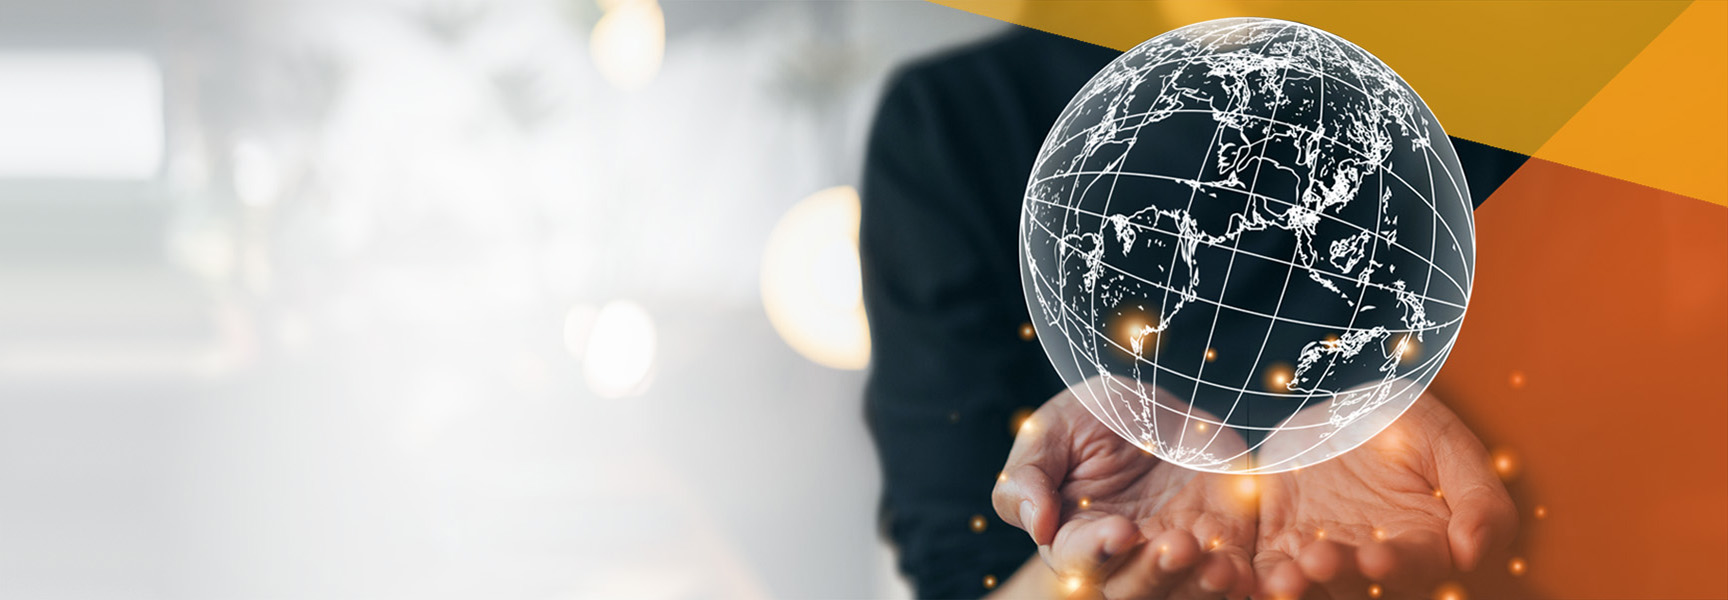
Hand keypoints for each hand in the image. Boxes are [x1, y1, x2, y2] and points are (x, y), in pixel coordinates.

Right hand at [992, 382, 1256, 598]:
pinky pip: (1232, 581)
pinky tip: (1245, 572)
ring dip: (1200, 588)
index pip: (1080, 558)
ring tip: (1217, 566)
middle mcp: (1125, 560)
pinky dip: (1239, 585)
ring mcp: (1176, 558)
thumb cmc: (1096, 419)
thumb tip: (1033, 524)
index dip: (1098, 550)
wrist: (1163, 411)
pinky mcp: (1223, 551)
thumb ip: (1029, 475)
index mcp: (1073, 537)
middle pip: (1132, 589)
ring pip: (1183, 593)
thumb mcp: (1053, 430)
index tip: (1121, 531)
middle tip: (1176, 544)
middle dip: (1155, 573)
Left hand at [1252, 393, 1516, 599]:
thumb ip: (1479, 500)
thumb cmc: (1402, 422)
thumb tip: (1473, 552)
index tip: (1378, 556)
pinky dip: (1256, 576)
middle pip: (1357, 585)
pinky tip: (1247, 576)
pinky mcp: (1278, 545)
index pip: (1414, 567)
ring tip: (1282, 577)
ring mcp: (1322, 555)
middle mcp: (1371, 560)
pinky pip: (1266, 568)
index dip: (1396, 565)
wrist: (1334, 400)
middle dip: (1338, 575)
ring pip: (1311, 585)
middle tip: (1316, 560)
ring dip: (1295, 585)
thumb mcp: (1447, 443)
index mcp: (1422, 545)